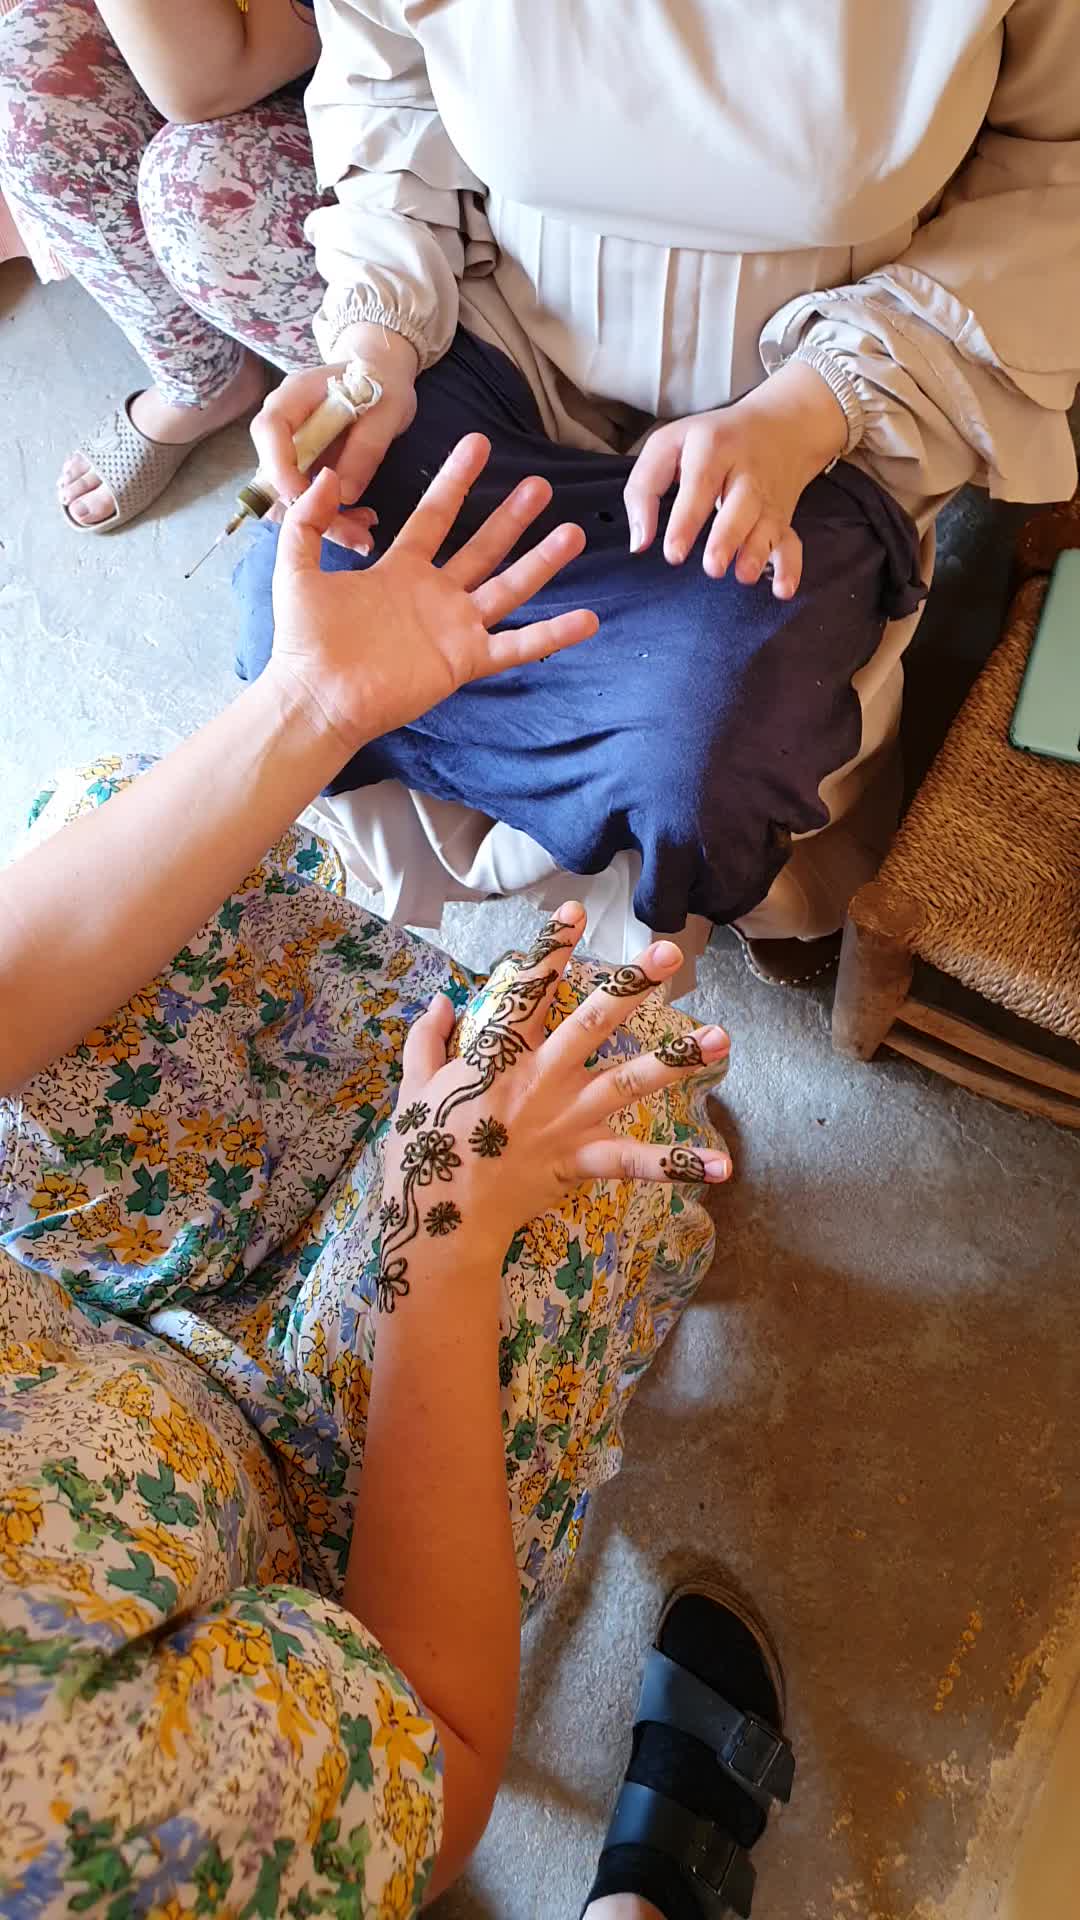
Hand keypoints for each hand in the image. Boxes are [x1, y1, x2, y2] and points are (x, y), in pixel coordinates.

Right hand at [250, 324, 418, 532]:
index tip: (304, 498)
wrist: (382, 373)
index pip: (269, 431)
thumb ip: (366, 448)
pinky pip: (306, 500)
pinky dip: (331, 517)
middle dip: (307, 510)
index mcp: (293, 397)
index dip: (280, 468)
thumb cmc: (382, 381)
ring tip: (363, 534)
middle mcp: (283, 426)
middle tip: (353, 533)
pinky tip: (361, 523)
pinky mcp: (306, 469)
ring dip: (322, 521)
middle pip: (275, 475)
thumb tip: (344, 494)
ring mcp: (291, 449)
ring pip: (290, 496)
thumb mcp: (387, 410)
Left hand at [267, 433, 597, 754]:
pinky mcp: (465, 661)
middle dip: (511, 517)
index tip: (478, 443)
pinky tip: (588, 619)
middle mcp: (434, 595)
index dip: (455, 480)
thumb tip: (327, 477)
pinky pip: (516, 646)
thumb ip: (308, 522)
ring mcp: (454, 628)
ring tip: (572, 534)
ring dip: (540, 563)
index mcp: (399, 570)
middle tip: (540, 485)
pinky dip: (552, 635)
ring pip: (508, 588)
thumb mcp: (297, 569)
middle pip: (482, 548)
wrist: (314, 696)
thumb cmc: (304, 640)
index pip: (435, 516)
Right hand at [376, 905, 731, 1304]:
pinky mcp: (578, 1161)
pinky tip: (720, 1168)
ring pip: (627, 1081)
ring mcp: (564, 1120)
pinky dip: (676, 1165)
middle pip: (592, 1022)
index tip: (575, 911)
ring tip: (721, 1038)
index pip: (527, 989)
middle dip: (632, 984)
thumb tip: (441, 1002)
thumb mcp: (413, 1089)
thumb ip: (426, 1041)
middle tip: (670, 953)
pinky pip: (633, 1161)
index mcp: (497, 1055)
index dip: (551, 947)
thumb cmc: (420, 1155)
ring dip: (675, 1059)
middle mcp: (540, 1079)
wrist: (439, 1223)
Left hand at [623, 361, 846, 597]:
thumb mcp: (670, 445)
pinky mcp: (783, 516)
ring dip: (758, 552)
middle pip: (741, 503)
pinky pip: (792, 541)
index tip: (673, 554)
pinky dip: (790, 567)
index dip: (687, 520)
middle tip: (713, 568)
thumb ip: (644, 489)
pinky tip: (782, 590)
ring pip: (767, 524)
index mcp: (713, 449)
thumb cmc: (712, 440)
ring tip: (744, 576)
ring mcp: (768, 496)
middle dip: (728, 537)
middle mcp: (746, 472)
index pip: (700, 483)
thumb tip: (639, 543)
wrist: (781, 423)